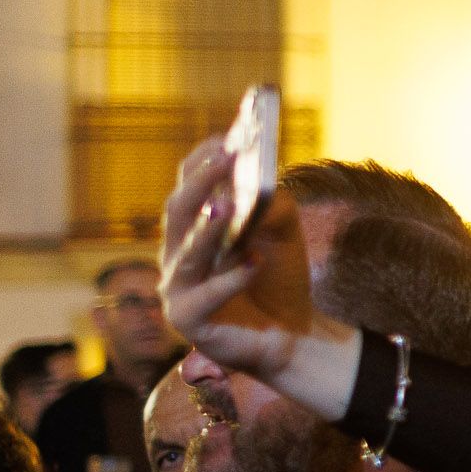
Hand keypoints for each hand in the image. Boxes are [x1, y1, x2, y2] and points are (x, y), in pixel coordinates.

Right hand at [157, 138, 362, 421]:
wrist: (293, 333)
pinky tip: (253, 261)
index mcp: (194, 226)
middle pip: (180, 211)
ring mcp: (178, 286)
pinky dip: (231, 278)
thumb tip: (263, 185)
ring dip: (207, 229)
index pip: (189, 186)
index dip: (204, 161)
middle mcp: (178, 252)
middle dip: (202, 183)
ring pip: (187, 252)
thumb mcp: (283, 232)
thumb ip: (273, 206)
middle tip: (226, 159)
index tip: (228, 138)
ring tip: (225, 207)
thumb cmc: (279, 276)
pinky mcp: (188, 319)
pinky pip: (207, 295)